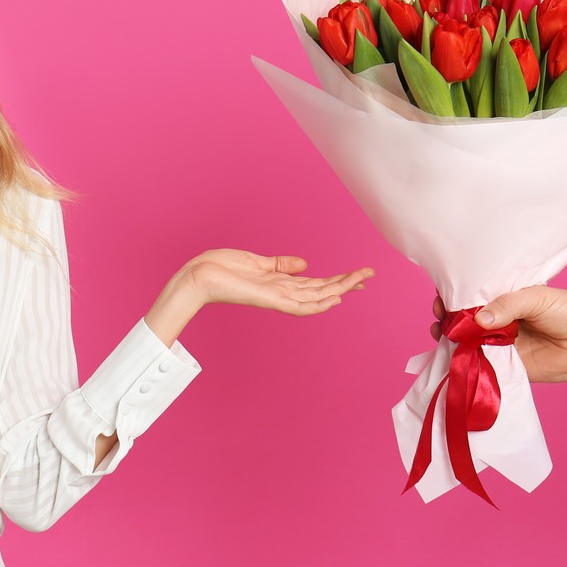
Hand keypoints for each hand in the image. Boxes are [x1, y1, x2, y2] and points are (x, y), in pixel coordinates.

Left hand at [144, 251, 373, 345]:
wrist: (197, 276)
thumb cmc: (220, 268)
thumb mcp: (256, 262)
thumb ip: (280, 264)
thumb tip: (304, 264)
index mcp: (279, 283)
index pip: (314, 283)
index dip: (337, 279)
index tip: (357, 275)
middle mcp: (281, 292)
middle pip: (321, 290)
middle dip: (346, 283)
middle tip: (369, 275)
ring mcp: (276, 297)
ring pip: (315, 296)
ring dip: (339, 289)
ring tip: (360, 280)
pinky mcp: (268, 299)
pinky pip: (298, 305)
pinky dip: (317, 303)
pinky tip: (334, 299)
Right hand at [430, 286, 566, 382]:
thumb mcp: (538, 298)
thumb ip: (508, 305)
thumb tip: (477, 318)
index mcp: (504, 299)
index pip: (471, 298)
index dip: (453, 299)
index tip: (442, 302)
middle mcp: (499, 322)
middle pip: (464, 322)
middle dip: (448, 322)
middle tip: (443, 323)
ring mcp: (502, 345)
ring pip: (469, 345)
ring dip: (453, 344)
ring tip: (445, 339)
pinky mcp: (510, 368)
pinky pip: (484, 367)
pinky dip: (469, 365)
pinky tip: (456, 361)